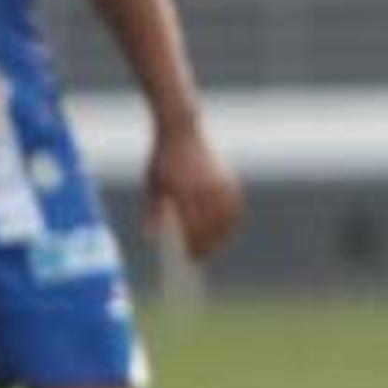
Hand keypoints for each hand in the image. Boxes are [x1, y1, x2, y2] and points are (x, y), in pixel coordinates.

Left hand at [144, 119, 243, 263]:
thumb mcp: (152, 184)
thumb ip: (151, 212)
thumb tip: (151, 238)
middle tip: (201, 258)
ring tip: (216, 247)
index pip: (193, 227)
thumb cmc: (163, 159)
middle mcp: (204, 188)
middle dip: (208, 245)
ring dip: (223, 236)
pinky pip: (235, 206)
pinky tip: (228, 230)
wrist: (181, 130)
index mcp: (183, 191)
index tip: (189, 257)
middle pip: (212, 226)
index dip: (193, 245)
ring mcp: (219, 183)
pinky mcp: (228, 178)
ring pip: (228, 218)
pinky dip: (233, 221)